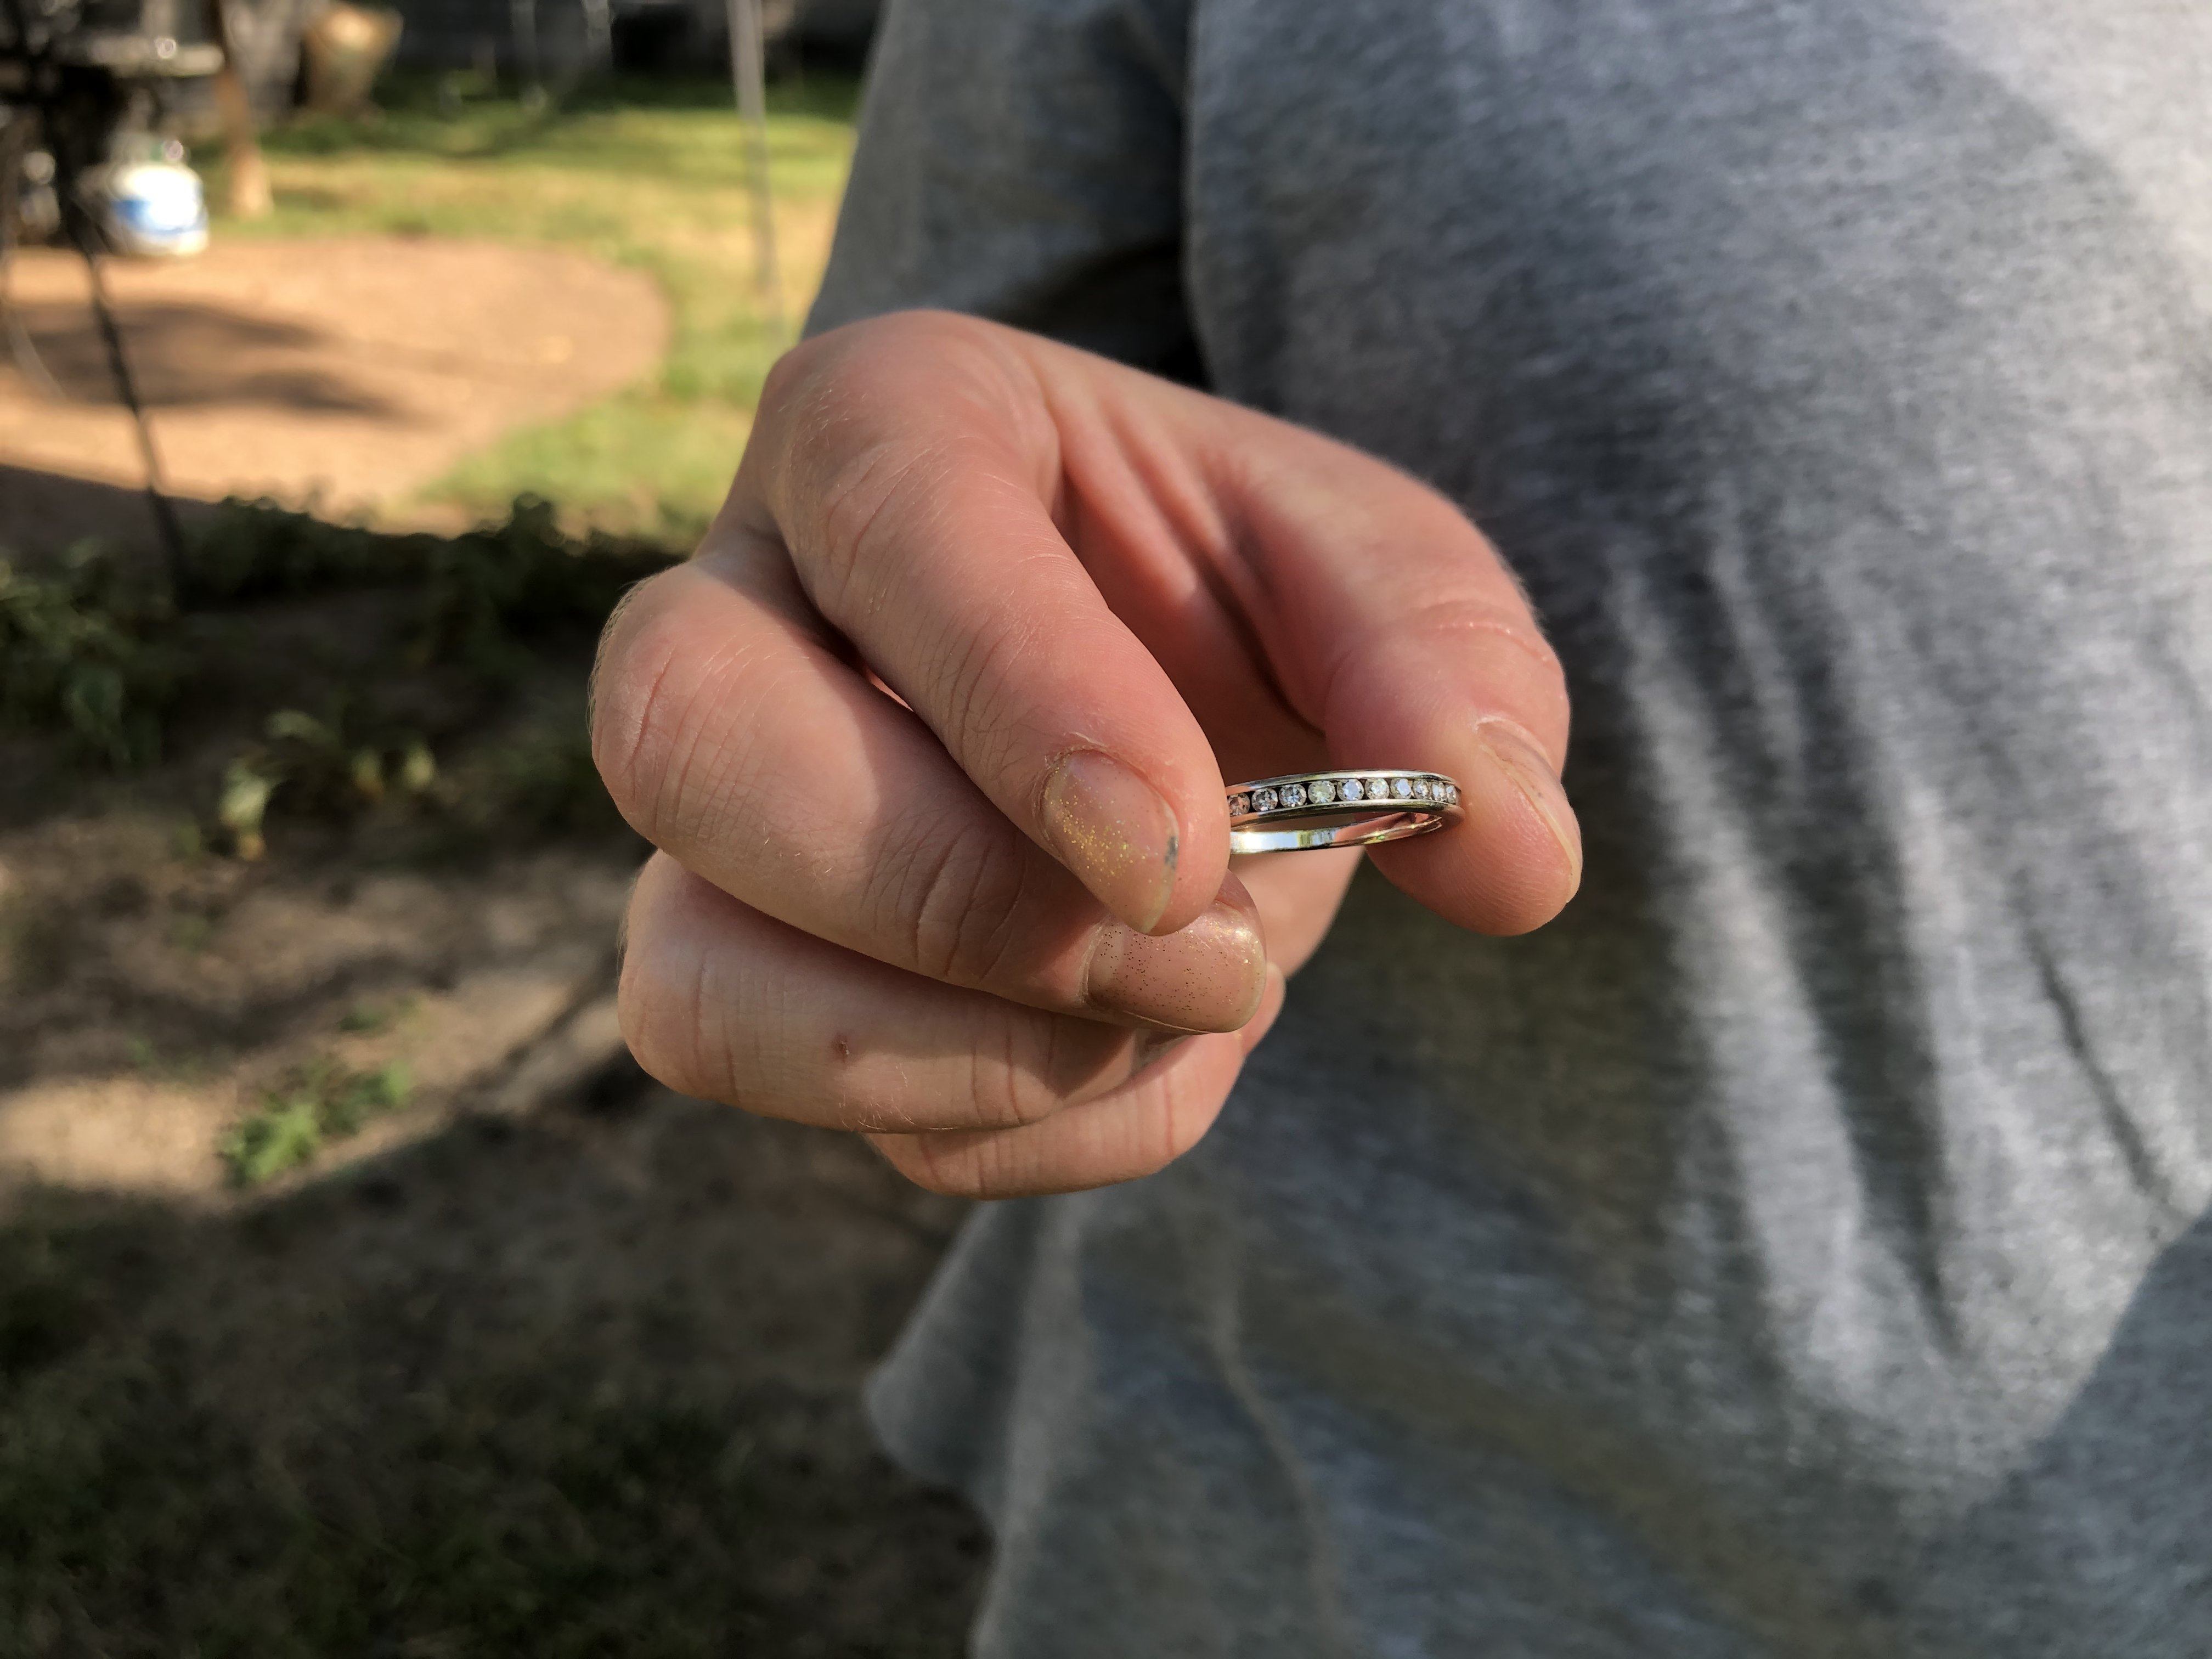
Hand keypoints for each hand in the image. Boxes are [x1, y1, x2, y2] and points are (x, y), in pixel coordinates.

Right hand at [592, 312, 1577, 1197]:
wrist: (1178, 710)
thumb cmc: (1253, 602)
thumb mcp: (1383, 577)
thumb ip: (1452, 671)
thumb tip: (1514, 858)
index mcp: (888, 430)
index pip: (890, 532)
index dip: (1023, 705)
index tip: (1181, 853)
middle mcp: (740, 610)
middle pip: (685, 745)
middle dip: (948, 897)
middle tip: (1193, 950)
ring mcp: (723, 826)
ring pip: (691, 989)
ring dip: (958, 1060)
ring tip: (1169, 1007)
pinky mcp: (754, 980)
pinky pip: (832, 1120)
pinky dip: (1020, 1132)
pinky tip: (1141, 1048)